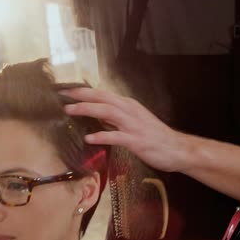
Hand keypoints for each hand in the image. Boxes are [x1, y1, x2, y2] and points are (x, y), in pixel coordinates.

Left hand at [60, 87, 190, 172]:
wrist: (177, 149)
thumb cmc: (154, 137)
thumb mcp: (133, 122)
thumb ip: (115, 118)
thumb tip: (96, 115)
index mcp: (128, 105)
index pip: (101, 94)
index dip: (83, 91)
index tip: (65, 90)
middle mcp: (129, 111)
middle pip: (101, 98)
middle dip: (80, 95)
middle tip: (61, 94)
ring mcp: (133, 125)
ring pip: (107, 112)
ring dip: (87, 109)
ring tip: (70, 110)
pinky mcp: (136, 140)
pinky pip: (116, 136)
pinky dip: (102, 136)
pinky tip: (89, 138)